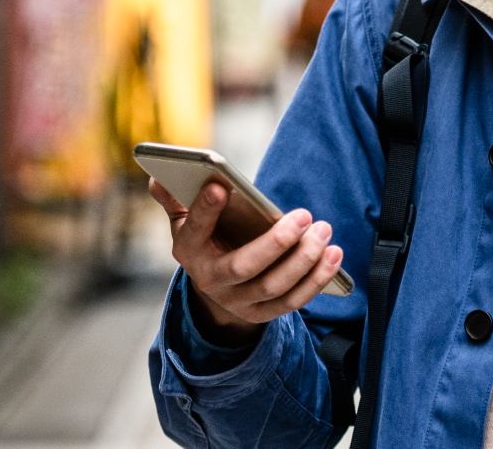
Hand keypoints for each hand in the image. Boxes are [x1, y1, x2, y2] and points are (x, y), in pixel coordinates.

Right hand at [150, 178, 345, 346]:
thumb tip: (158, 177)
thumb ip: (175, 199)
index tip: (221, 186)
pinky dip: (317, 279)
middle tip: (305, 214)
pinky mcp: (263, 313)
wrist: (216, 288)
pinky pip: (293, 301)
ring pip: (274, 286)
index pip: (194, 231)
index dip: (204, 210)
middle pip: (244, 266)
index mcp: (188, 251)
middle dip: (277, 242)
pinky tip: (334, 255)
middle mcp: (211, 281)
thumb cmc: (206, 241)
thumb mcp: (186, 221)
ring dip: (304, 259)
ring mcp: (238, 302)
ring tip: (324, 230)